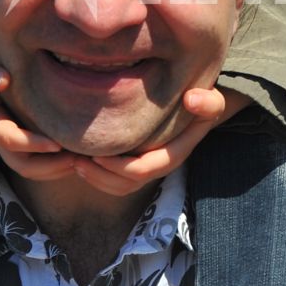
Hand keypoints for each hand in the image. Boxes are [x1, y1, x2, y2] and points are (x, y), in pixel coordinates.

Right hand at [0, 51, 86, 181]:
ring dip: (59, 169)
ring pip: (35, 171)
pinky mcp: (25, 147)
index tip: (57, 144)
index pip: (10, 140)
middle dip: (51, 166)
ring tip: (86, 159)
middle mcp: (1, 142)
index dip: (32, 144)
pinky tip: (81, 154)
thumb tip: (2, 80)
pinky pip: (41, 166)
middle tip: (79, 158)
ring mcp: (13, 148)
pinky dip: (60, 165)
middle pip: (24, 166)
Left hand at [83, 87, 242, 195]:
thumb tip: (192, 98)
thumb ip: (209, 102)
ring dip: (94, 178)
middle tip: (75, 160)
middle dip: (100, 176)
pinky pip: (114, 180)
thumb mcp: (212, 101)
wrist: (200, 107)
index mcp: (173, 154)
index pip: (144, 170)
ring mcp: (147, 166)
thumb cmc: (202, 103)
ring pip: (118, 186)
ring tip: (72, 161)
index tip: (96, 154)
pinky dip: (96, 174)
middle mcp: (159, 166)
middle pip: (126, 184)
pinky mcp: (135, 162)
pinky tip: (79, 157)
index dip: (118, 167)